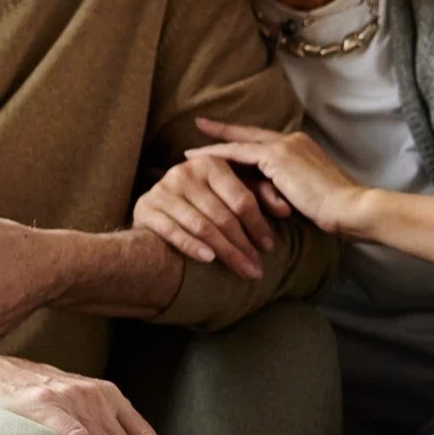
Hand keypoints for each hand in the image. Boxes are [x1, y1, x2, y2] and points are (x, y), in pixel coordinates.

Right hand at [135, 156, 290, 279]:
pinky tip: (209, 260)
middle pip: (223, 216)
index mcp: (211, 163)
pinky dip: (193, 247)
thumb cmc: (206, 200)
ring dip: (225, 252)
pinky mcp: (147, 208)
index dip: (258, 226)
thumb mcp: (235, 190)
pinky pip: (174, 232)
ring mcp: (164, 190)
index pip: (241, 199)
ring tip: (243, 270)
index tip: (270, 248)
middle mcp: (185, 172)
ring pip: (202, 227)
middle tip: (258, 268)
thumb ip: (262, 194)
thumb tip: (286, 210)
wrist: (159, 208)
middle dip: (243, 246)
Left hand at [183, 117, 368, 235]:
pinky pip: (238, 153)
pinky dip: (216, 155)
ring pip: (240, 143)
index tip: (229, 138)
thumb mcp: (309, 195)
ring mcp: (284, 145)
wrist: (349, 207)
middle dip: (224, 130)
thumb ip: (291, 189)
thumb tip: (274, 200)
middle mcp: (293, 140)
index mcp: (303, 148)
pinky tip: (197, 158)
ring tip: (190, 150)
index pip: (267, 142)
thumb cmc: (336, 210)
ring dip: (214, 145)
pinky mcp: (276, 156)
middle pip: (250, 134)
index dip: (246, 140)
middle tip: (201, 123)